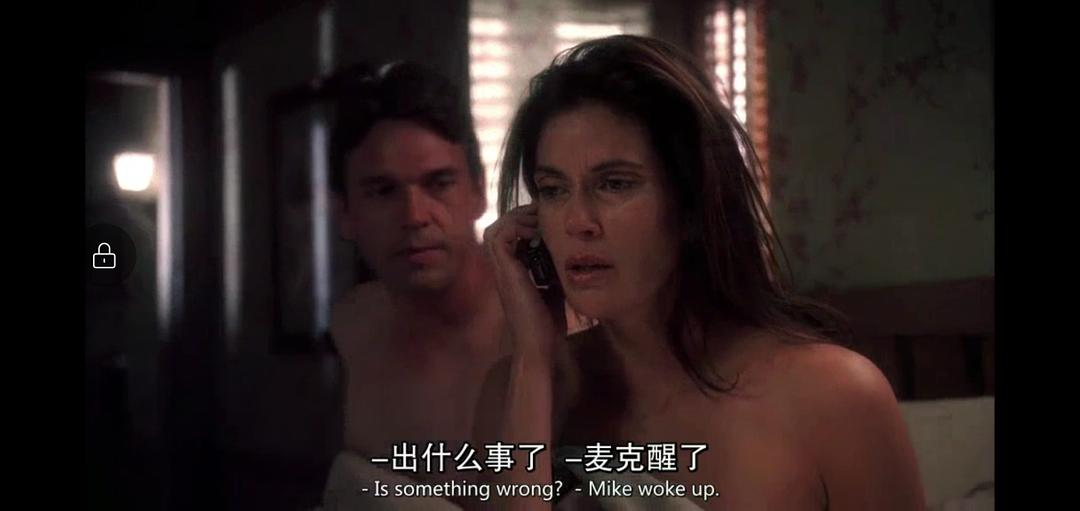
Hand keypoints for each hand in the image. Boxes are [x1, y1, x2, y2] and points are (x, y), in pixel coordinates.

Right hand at [482, 204, 565, 360]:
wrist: (540, 344)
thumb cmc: (548, 323)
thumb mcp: (554, 287)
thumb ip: (554, 268)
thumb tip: (569, 249)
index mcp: (512, 272)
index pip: (511, 236)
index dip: (526, 222)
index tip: (549, 220)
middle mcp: (502, 269)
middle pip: (500, 227)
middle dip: (521, 216)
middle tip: (544, 213)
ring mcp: (500, 270)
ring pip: (496, 229)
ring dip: (518, 219)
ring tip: (539, 220)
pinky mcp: (504, 272)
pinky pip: (500, 237)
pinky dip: (517, 228)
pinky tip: (537, 233)